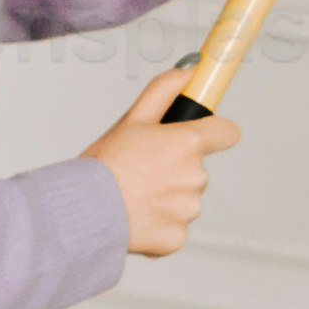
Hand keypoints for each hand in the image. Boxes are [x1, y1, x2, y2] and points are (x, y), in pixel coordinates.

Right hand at [85, 78, 236, 258]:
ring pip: (185, 199)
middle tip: (142, 171)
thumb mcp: (131, 120)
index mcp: (187, 144)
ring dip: (166, 199)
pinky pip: (175, 228)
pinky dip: (159, 225)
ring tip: (134, 196)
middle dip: (175, 169)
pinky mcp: (177, 237)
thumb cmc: (103, 165)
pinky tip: (136, 217)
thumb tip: (188, 71)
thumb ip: (163, 91)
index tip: (202, 136)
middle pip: (197, 169)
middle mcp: (195, 176)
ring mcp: (187, 209)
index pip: (226, 133)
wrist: (82, 209)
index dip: (214, 133)